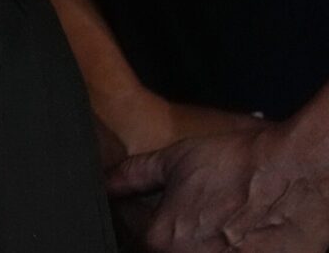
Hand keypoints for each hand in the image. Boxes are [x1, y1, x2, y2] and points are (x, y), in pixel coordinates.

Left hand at [107, 122, 328, 252]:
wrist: (299, 172)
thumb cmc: (240, 165)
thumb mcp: (174, 160)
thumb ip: (131, 176)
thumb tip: (105, 183)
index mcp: (160, 240)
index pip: (132, 237)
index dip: (137, 219)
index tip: (154, 209)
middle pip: (162, 251)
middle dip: (168, 236)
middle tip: (192, 216)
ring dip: (195, 245)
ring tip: (217, 224)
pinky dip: (226, 250)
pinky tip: (235, 235)